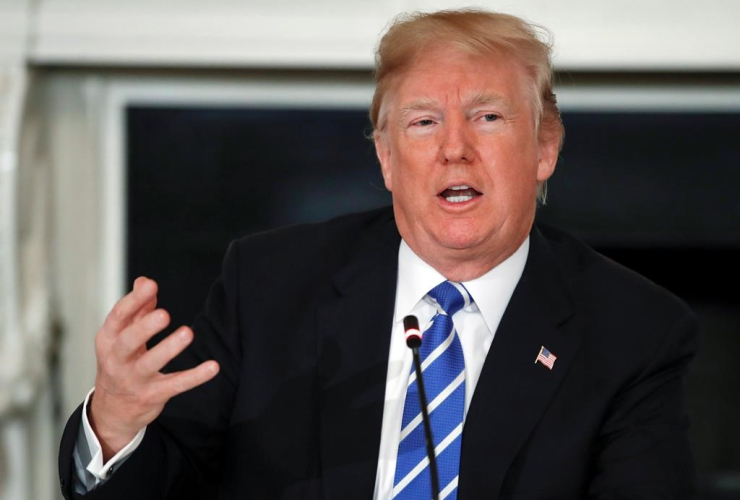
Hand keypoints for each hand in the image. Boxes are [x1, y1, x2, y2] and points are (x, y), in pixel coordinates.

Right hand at [89, 277, 219, 461]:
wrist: (112, 410)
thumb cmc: (121, 362)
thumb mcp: (121, 336)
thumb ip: (136, 309)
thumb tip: (144, 281)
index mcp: (108, 340)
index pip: (117, 317)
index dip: (133, 301)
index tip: (151, 285)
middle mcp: (117, 360)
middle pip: (127, 341)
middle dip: (144, 327)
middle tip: (164, 314)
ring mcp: (133, 380)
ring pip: (150, 364)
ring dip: (168, 348)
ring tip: (187, 333)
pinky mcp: (152, 396)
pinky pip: (175, 385)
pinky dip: (194, 376)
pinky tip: (212, 366)